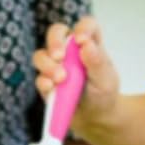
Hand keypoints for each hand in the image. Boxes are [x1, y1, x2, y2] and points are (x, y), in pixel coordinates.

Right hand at [32, 17, 120, 132]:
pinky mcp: (46, 82)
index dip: (82, 27)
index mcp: (90, 44)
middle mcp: (70, 50)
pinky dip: (44, 82)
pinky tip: (52, 89)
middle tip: (59, 57)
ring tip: (60, 79)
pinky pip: (39, 78)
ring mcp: (55, 65)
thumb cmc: (104, 94)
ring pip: (41, 55)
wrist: (95, 119)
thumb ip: (97, 62)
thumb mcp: (106, 80)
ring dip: (48, 65)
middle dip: (54, 42)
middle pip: (56, 33)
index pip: (86, 25)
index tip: (81, 40)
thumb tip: (86, 45)